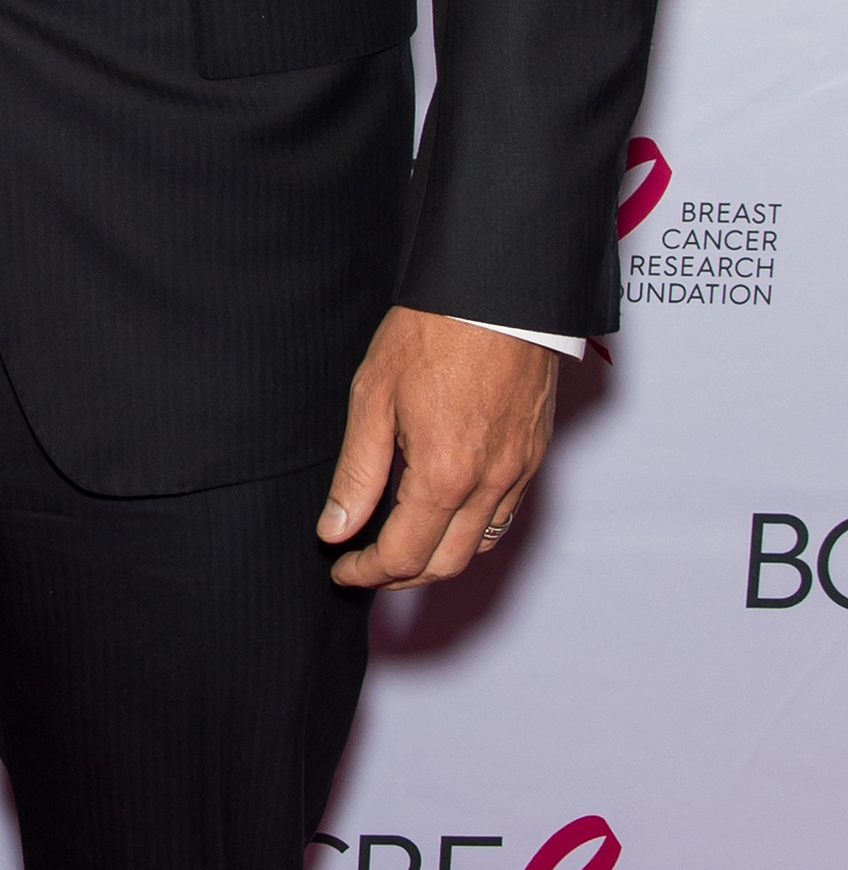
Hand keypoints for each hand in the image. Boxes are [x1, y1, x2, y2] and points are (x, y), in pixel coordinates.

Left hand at [319, 306, 557, 588]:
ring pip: (480, 546)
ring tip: (400, 547)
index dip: (368, 573)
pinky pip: (504, 516)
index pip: (404, 555)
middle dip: (401, 578)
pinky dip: (471, 532)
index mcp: (444, 474)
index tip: (342, 570)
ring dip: (438, 559)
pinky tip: (444, 514)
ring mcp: (518, 472)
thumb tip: (336, 529)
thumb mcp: (373, 395)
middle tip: (366, 568)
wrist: (496, 291)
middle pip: (446, 564)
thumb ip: (357, 472)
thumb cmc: (432, 331)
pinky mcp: (534, 455)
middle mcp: (489, 484)